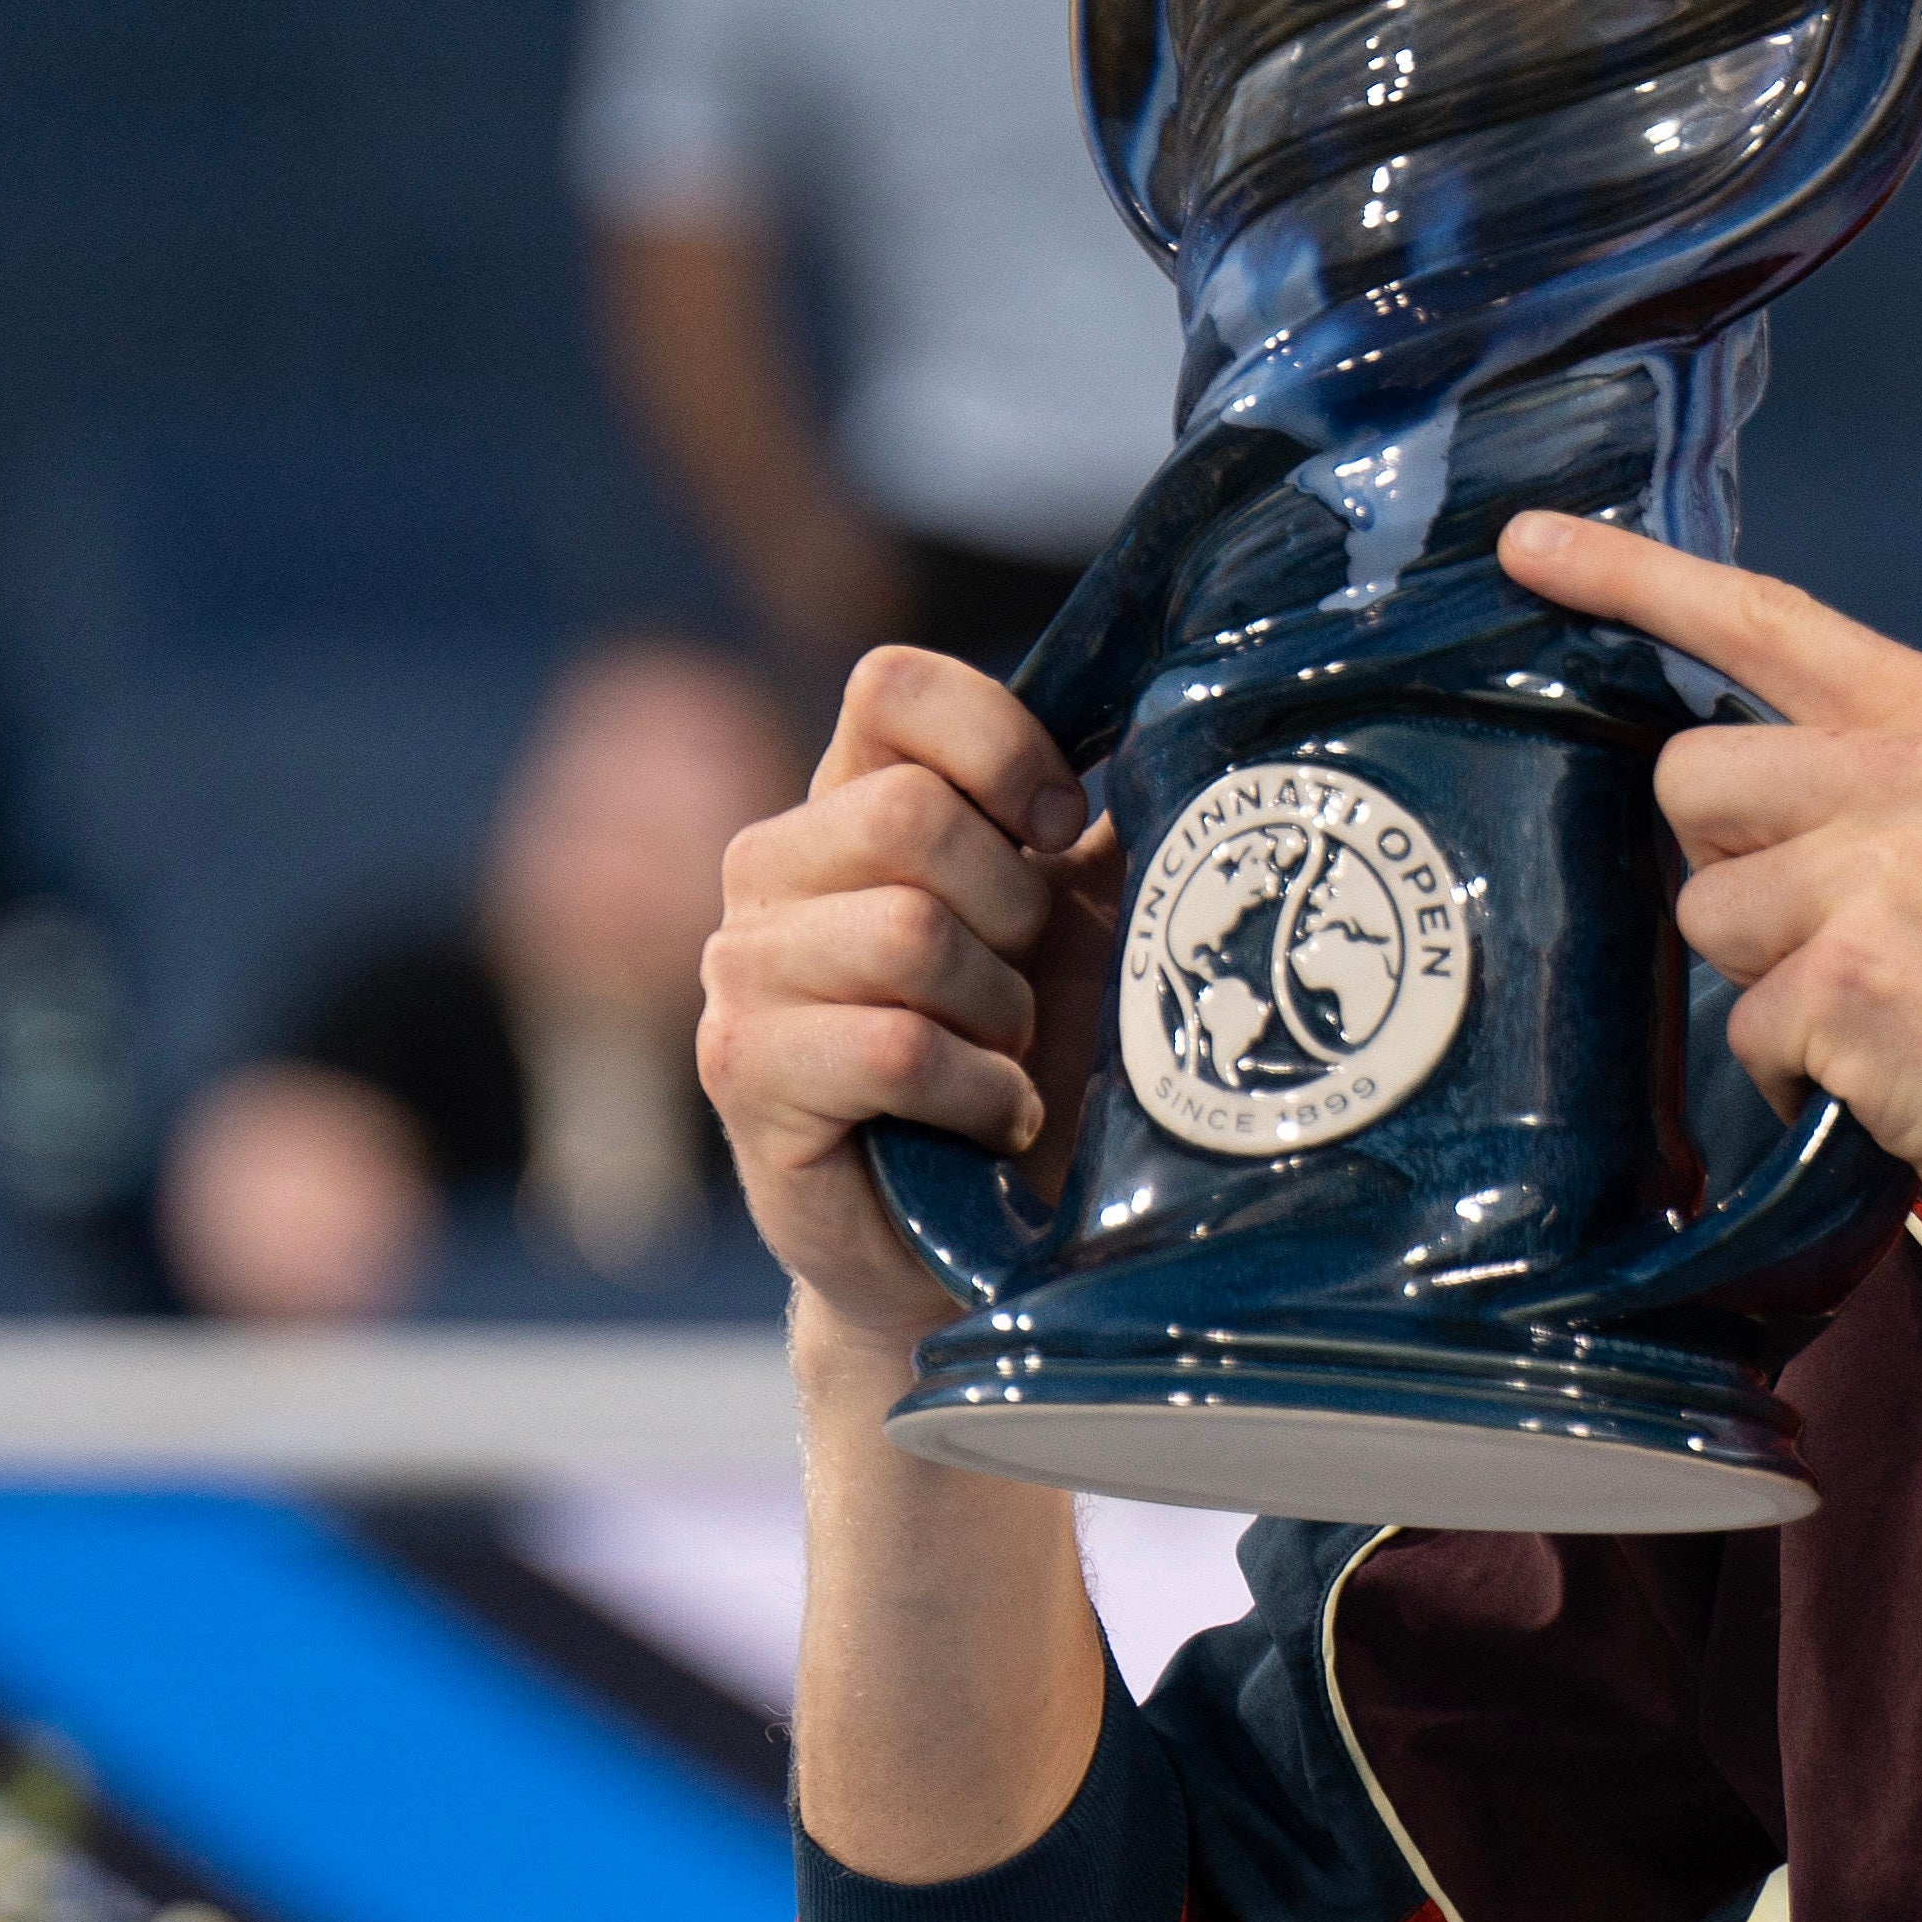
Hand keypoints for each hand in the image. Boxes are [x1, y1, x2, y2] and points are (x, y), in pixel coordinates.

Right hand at [700, 647, 1113, 1355]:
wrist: (984, 1236)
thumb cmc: (1046, 1057)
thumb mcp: (1090, 914)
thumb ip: (1097, 818)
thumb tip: (1178, 721)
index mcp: (852, 801)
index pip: (892, 686)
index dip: (998, 745)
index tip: (1062, 827)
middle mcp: (774, 871)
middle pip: (904, 814)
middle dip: (1011, 907)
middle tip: (1028, 979)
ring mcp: (742, 973)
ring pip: (904, 933)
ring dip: (998, 1010)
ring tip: (1007, 1054)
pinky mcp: (744, 1076)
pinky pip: (892, 1047)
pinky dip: (979, 1090)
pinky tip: (993, 1116)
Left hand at [1496, 512, 1921, 1331]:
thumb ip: (1872, 778)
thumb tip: (1706, 774)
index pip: (1765, 618)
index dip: (1633, 576)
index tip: (1528, 544)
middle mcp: (1916, 770)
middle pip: (1691, 777)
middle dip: (1729, 867)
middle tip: (1839, 938)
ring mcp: (1882, 870)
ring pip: (1704, 911)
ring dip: (1766, 982)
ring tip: (1881, 1013)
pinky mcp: (1850, 979)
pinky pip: (1741, 1024)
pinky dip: (1794, 1071)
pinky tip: (1888, 1077)